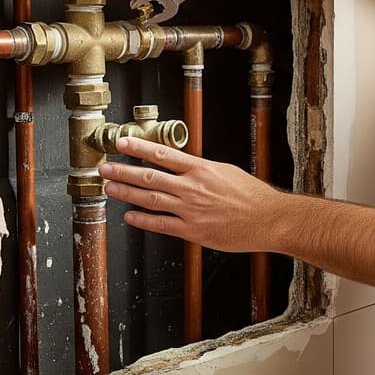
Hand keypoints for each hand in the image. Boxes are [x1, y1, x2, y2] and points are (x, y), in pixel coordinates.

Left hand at [99, 137, 284, 252]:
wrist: (269, 219)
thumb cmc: (252, 196)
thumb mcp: (226, 171)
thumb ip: (202, 169)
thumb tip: (184, 164)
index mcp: (201, 169)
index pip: (163, 154)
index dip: (139, 147)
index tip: (122, 143)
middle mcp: (192, 188)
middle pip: (149, 176)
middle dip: (123, 171)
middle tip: (105, 168)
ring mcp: (190, 210)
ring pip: (150, 199)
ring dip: (126, 193)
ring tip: (109, 188)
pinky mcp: (193, 231)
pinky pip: (161, 225)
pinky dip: (143, 220)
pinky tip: (130, 216)